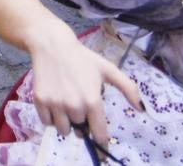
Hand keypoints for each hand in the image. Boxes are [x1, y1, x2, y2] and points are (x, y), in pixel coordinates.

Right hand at [26, 31, 142, 145]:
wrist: (52, 45)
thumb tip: (142, 109)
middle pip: (80, 131)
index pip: (99, 134)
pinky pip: (47, 123)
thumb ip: (128, 89)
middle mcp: (73, 105)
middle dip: (82, 123)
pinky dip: (51, 118)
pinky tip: (55, 103)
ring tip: (66, 106)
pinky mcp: (40, 101)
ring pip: (63, 130)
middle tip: (80, 106)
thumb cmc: (82, 58)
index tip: (99, 133)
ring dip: (66, 123)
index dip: (101, 135)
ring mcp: (55, 104)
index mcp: (93, 100)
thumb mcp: (108, 70)